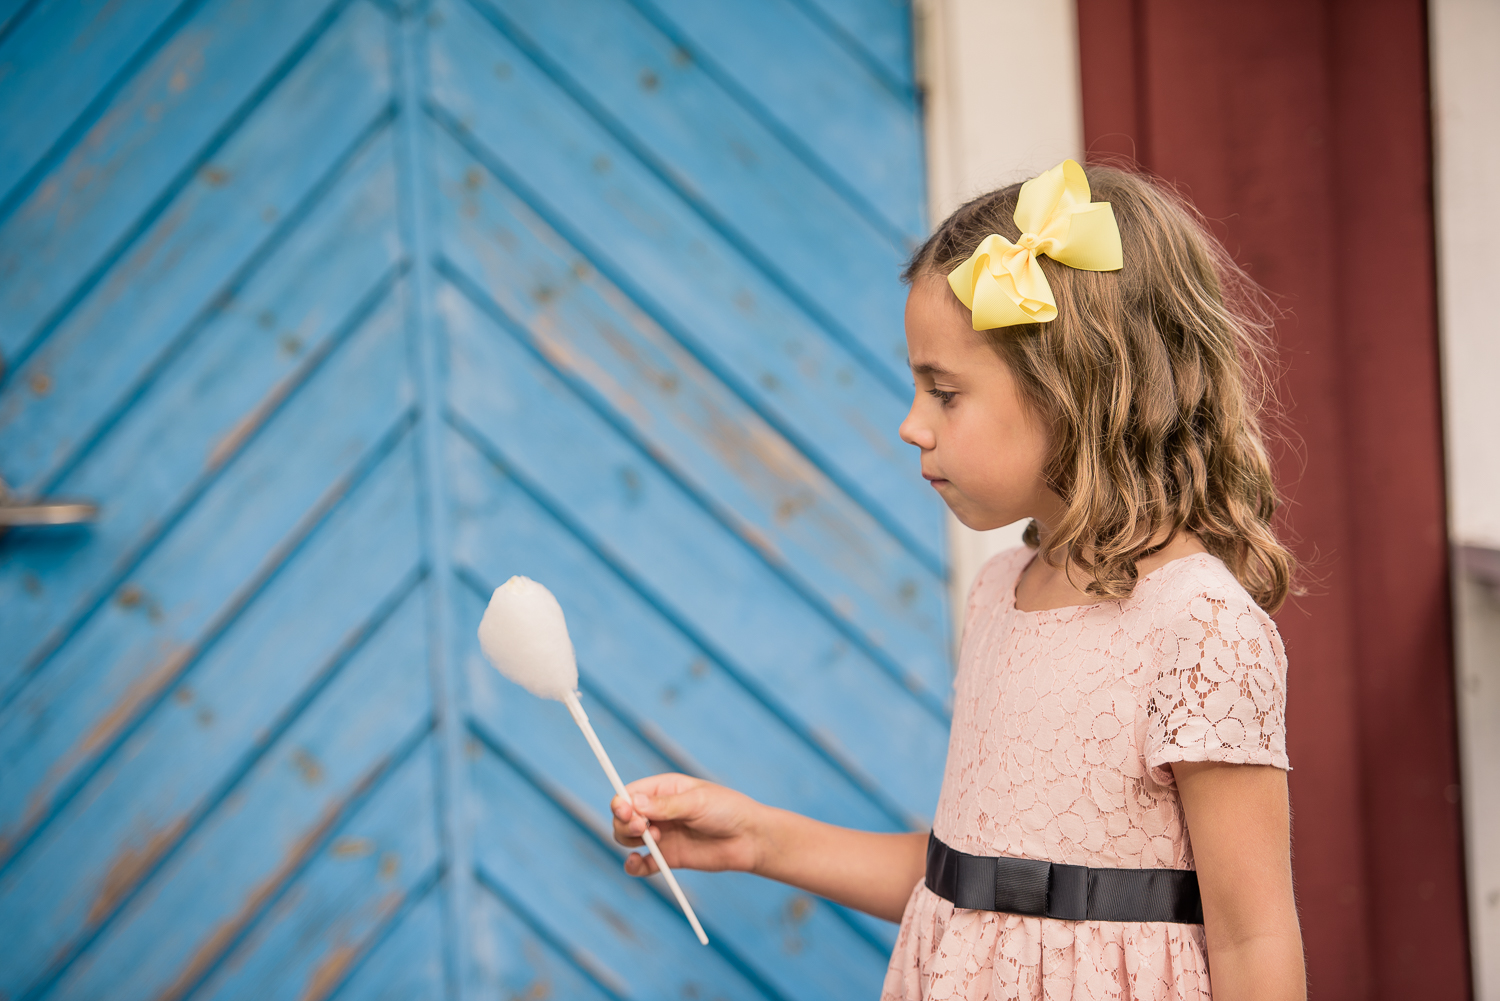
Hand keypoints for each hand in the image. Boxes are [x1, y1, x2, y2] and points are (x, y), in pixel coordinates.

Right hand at [610, 774, 764, 876]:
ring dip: (629, 840)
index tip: (625, 811)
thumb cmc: (727, 810)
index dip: (621, 803)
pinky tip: (637, 863)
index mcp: (664, 789)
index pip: (629, 793)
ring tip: (655, 839)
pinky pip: (642, 864)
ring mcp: (662, 835)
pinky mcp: (668, 858)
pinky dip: (633, 866)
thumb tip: (633, 803)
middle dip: (624, 822)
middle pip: (623, 817)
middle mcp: (658, 812)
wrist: (750, 838)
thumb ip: (666, 805)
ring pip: (627, 839)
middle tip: (641, 827)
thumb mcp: (697, 802)